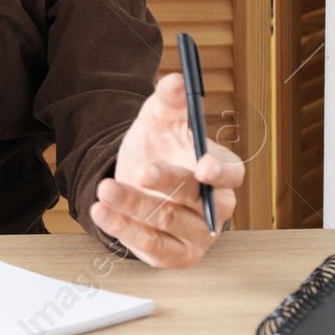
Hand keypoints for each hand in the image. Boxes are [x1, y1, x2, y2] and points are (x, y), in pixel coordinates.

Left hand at [91, 73, 242, 268]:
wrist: (131, 180)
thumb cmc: (157, 149)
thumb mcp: (158, 121)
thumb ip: (168, 101)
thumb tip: (175, 80)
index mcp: (219, 172)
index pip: (232, 174)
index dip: (221, 172)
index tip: (204, 164)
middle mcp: (214, 207)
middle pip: (197, 198)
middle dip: (168, 184)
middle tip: (141, 170)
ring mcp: (197, 235)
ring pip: (168, 221)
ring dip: (135, 204)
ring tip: (106, 188)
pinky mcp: (173, 255)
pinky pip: (151, 245)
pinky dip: (125, 229)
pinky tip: (102, 212)